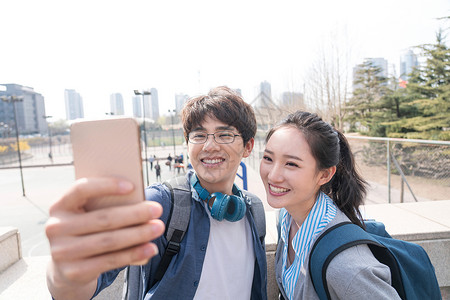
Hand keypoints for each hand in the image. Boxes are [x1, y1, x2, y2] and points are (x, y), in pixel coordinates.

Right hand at [45, 177, 163, 298]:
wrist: (66, 268)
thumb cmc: (86, 231)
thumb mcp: (88, 215)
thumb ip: (105, 206)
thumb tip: (139, 202)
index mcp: (60, 206)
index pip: (81, 189)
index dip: (106, 186)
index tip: (132, 186)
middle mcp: (56, 228)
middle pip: (103, 218)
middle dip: (135, 213)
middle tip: (157, 209)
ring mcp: (62, 252)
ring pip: (109, 240)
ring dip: (138, 234)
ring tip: (158, 228)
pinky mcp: (74, 272)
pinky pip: (110, 261)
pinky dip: (134, 254)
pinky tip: (150, 249)